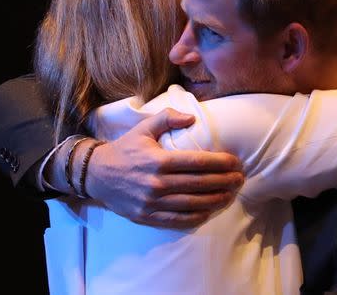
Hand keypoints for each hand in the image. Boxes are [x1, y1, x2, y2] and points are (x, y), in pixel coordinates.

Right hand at [85, 108, 243, 228]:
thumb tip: (191, 117)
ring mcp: (152, 202)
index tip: (236, 162)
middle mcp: (157, 183)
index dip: (220, 163)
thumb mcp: (143, 128)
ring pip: (192, 203)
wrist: (96, 175)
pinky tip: (209, 211)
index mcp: (159, 160)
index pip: (197, 162)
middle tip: (240, 179)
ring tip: (231, 195)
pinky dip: (196, 217)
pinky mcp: (147, 216)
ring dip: (215, 200)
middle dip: (224, 181)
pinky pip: (176, 219)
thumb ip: (167, 118)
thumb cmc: (124, 149)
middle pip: (199, 184)